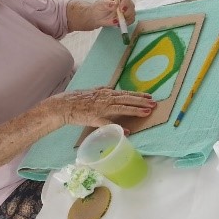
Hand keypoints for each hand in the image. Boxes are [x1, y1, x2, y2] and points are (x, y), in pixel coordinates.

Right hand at [39, 88, 155, 127]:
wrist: (63, 105)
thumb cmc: (76, 99)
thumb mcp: (92, 91)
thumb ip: (102, 90)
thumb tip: (110, 87)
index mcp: (106, 93)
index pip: (126, 93)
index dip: (138, 95)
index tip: (149, 96)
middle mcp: (106, 98)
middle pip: (128, 99)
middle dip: (142, 101)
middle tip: (154, 103)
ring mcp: (102, 108)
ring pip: (122, 108)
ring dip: (136, 110)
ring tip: (147, 112)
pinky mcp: (95, 118)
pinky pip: (109, 124)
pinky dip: (118, 127)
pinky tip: (128, 131)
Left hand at [92, 0, 134, 28]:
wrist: (96, 18)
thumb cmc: (98, 8)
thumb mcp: (101, 4)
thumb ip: (108, 3)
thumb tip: (116, 3)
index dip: (125, 2)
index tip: (120, 8)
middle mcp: (124, 2)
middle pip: (131, 5)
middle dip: (127, 11)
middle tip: (120, 15)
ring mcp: (126, 10)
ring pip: (132, 13)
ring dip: (126, 18)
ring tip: (117, 20)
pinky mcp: (126, 18)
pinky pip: (131, 20)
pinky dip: (126, 23)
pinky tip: (119, 24)